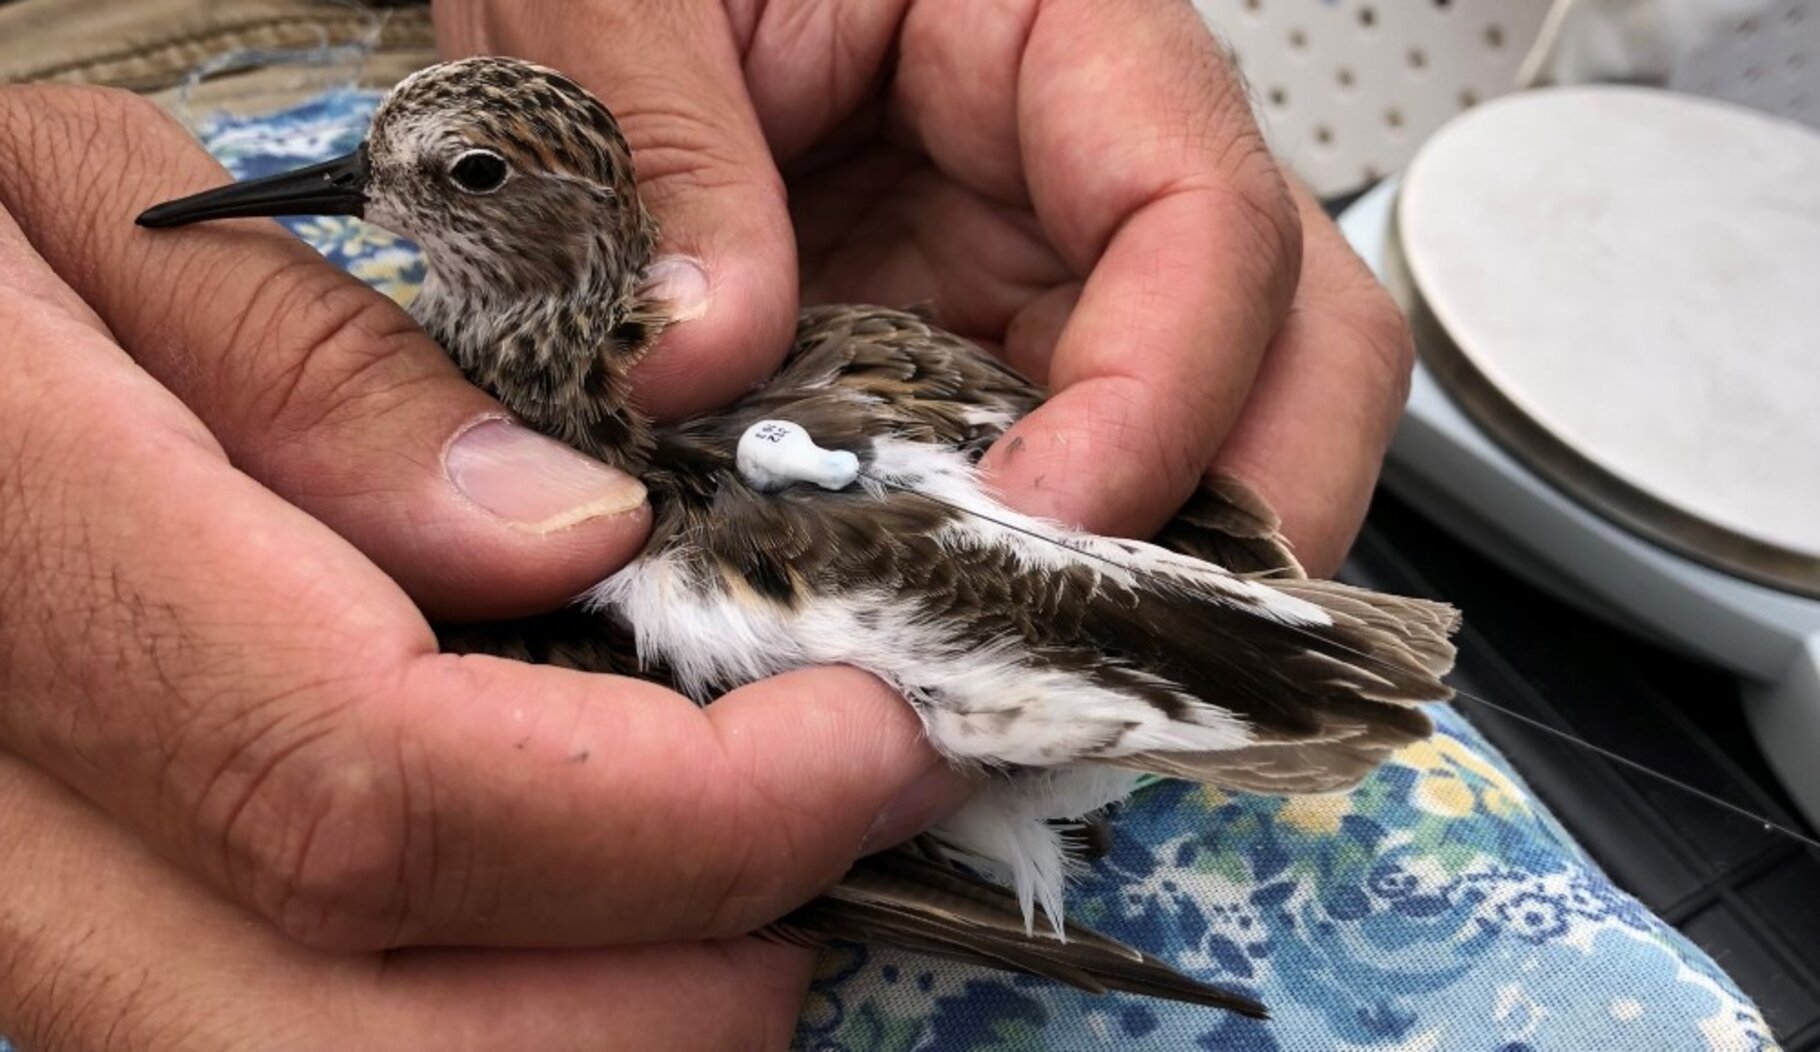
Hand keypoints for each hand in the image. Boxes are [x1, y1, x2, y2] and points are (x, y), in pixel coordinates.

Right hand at [0, 86, 967, 1044]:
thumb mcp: (98, 223)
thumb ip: (322, 385)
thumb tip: (574, 541)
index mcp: (16, 571)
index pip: (384, 792)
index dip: (682, 812)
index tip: (866, 735)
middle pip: (383, 1050)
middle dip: (676, 989)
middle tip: (825, 836)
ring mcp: (8, 923)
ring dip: (604, 1018)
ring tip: (724, 863)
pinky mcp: (60, 950)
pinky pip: (289, 1039)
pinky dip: (494, 1006)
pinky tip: (571, 887)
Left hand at [438, 0, 1414, 574]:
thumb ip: (661, 146)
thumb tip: (703, 356)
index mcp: (1060, 27)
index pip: (1213, 217)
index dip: (1163, 394)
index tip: (1039, 519)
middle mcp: (1088, 170)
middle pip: (1287, 359)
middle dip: (1228, 534)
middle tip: (1094, 658)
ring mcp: (1041, 281)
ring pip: (1199, 451)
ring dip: (1129, 583)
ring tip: (1008, 677)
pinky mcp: (970, 363)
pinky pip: (1053, 490)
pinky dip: (1018, 584)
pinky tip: (935, 638)